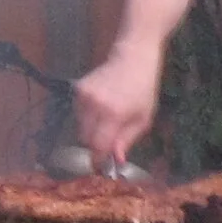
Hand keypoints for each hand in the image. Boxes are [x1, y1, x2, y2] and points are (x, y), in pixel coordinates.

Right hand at [73, 46, 163, 166]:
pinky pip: (78, 112)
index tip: (102, 165)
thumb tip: (116, 160)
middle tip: (109, 138)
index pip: (97, 146)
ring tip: (108, 117)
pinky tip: (101, 106)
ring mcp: (83, 96)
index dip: (98, 158)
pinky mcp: (77, 89)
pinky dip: (87, 115)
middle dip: (96, 143)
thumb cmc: (144, 89)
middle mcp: (94, 106)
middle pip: (85, 139)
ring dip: (91, 129)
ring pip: (79, 126)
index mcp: (113, 115)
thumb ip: (126, 140)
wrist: (133, 57)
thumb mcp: (143, 118)